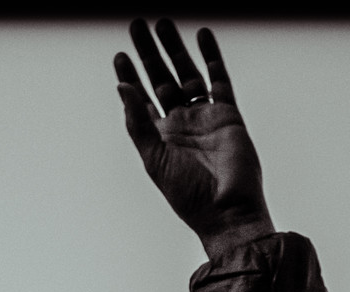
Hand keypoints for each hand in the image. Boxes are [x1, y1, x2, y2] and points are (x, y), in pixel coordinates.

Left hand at [115, 21, 273, 258]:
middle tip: (137, 26)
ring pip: (187, 74)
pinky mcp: (228, 114)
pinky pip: (218, 79)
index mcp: (161, 138)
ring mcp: (205, 117)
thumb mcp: (154, 159)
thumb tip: (121, 87)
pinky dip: (211, 56)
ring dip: (174, 49)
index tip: (121, 56)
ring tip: (162, 23)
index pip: (141, 101)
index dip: (130, 77)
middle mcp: (182, 125)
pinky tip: (202, 35)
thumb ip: (137, 122)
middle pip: (162, 80)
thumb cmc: (189, 195)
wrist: (228, 211)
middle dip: (149, 54)